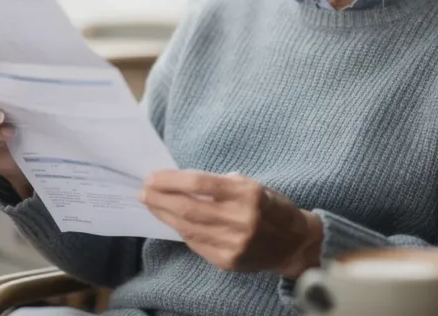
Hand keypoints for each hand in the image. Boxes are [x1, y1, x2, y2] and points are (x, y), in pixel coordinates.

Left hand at [139, 170, 322, 276]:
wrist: (294, 243)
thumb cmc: (271, 208)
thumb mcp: (253, 185)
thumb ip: (221, 184)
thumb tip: (181, 182)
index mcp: (248, 194)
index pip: (199, 183)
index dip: (171, 180)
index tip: (152, 176)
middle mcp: (240, 219)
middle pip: (188, 207)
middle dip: (160, 198)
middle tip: (143, 191)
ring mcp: (233, 243)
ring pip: (187, 228)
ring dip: (164, 215)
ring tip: (151, 204)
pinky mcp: (227, 261)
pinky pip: (195, 243)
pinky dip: (180, 230)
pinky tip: (171, 221)